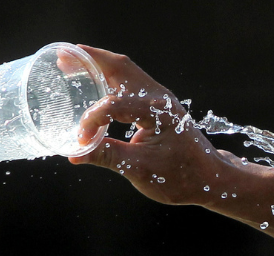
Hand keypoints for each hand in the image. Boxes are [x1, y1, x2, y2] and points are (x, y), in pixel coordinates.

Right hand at [68, 46, 234, 206]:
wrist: (210, 179)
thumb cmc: (181, 176)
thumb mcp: (140, 169)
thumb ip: (107, 157)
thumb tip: (75, 154)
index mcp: (157, 112)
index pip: (113, 105)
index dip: (92, 121)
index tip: (81, 141)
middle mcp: (160, 97)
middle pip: (120, 67)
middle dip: (90, 60)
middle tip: (63, 58)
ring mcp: (161, 99)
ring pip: (126, 71)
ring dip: (100, 65)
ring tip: (73, 63)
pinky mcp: (159, 106)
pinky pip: (131, 82)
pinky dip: (110, 77)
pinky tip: (96, 82)